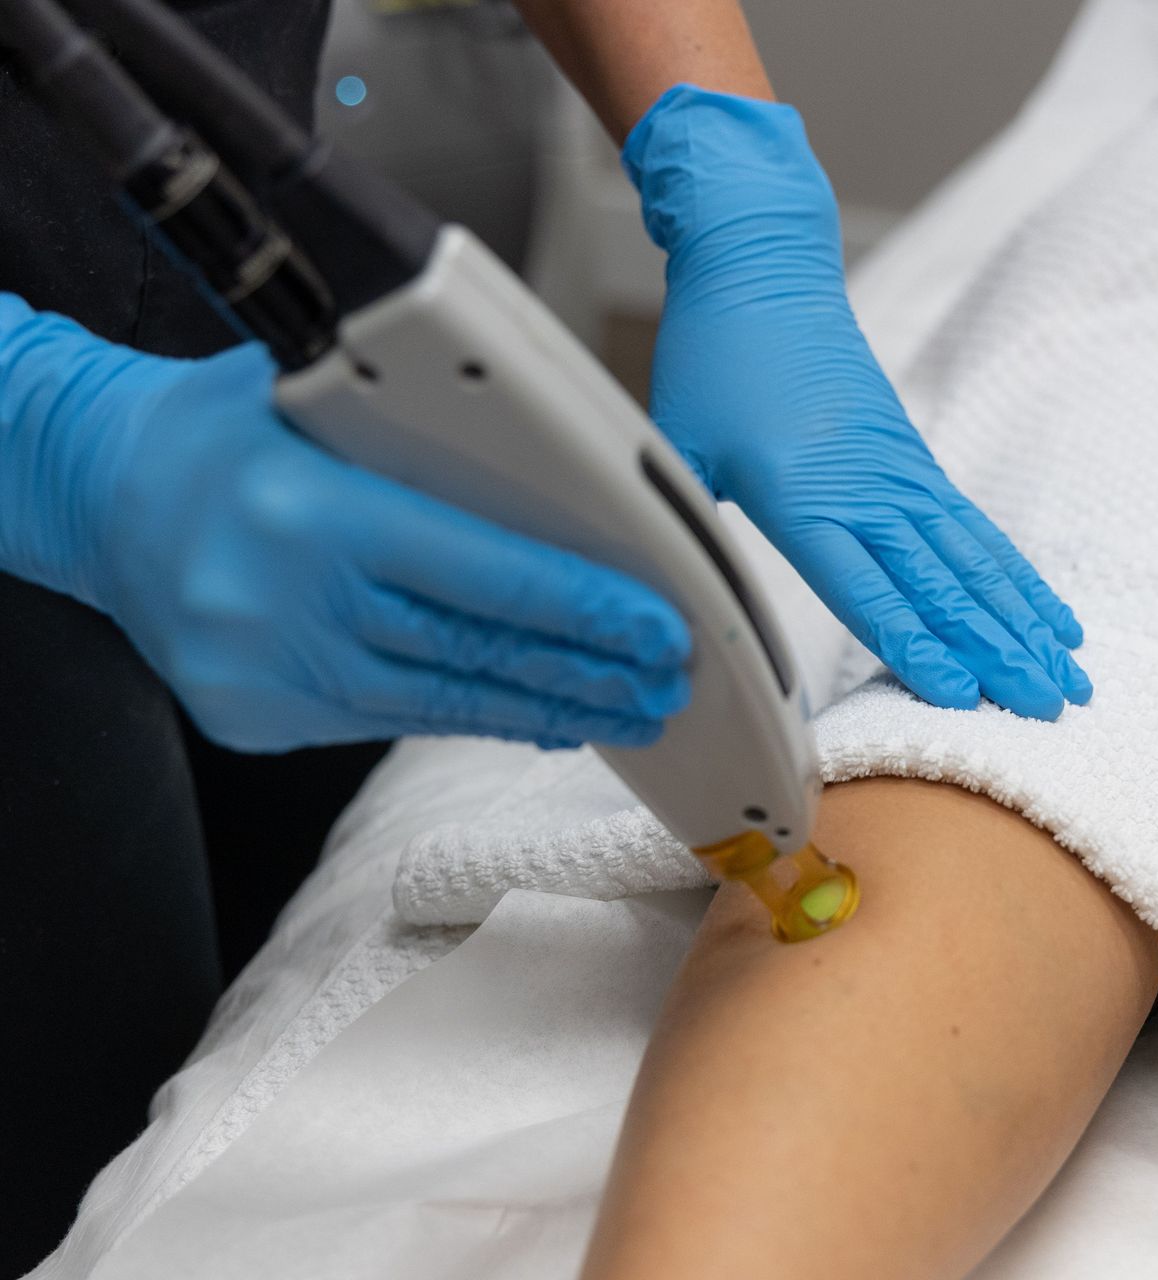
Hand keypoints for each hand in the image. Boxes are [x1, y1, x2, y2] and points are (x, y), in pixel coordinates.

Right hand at [0, 298, 690, 751]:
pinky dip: (472, 715)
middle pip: (476, 651)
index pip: (484, 573)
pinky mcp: (256, 717)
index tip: (659, 628)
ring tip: (626, 713)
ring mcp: (266, 672)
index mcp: (313, 511)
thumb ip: (426, 436)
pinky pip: (388, 721)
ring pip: (441, 701)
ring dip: (545, 709)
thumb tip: (562, 476)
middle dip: (588, 674)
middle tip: (667, 683)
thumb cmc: (214, 429)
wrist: (87, 492)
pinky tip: (535, 715)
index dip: (585, 609)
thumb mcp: (312, 395)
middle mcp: (288, 602)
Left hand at [626, 86, 1090, 720]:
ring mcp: (904, 479)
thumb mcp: (678, 444)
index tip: (959, 691)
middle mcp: (869, 492)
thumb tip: (666, 603)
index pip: (868, 587)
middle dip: (998, 652)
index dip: (914, 643)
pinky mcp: (918, 468)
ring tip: (1069, 680)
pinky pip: (979, 536)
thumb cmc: (715, 356)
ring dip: (1026, 627)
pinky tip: (1054, 620)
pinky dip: (1020, 582)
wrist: (764, 266)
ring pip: (977, 566)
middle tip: (1045, 709)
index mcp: (804, 496)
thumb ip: (678, 524)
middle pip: (943, 586)